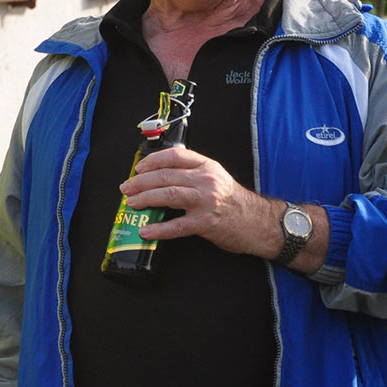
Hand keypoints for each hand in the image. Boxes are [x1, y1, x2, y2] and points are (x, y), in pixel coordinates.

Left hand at [120, 145, 277, 255]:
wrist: (259, 222)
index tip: (138, 168)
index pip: (175, 156)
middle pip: (166, 176)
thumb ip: (193, 173)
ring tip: (131, 204)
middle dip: (141, 182)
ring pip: (169, 195)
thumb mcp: (217, 178)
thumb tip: (160, 176)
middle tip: (127, 188)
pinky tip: (146, 231)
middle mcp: (206, 181)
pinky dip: (159, 229)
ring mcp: (206, 201)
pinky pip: (177, 226)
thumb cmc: (234, 201)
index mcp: (207, 167)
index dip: (152, 161)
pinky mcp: (206, 223)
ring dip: (145, 199)